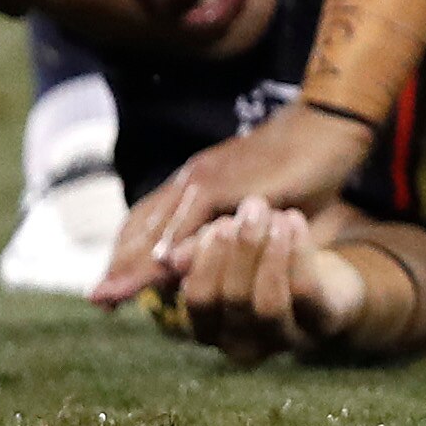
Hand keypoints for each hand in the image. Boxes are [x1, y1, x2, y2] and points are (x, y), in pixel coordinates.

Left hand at [91, 104, 372, 306]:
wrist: (326, 125)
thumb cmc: (299, 165)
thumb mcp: (258, 204)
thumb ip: (234, 229)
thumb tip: (221, 258)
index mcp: (196, 183)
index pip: (147, 222)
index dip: (127, 255)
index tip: (111, 288)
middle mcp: (191, 180)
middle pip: (140, 226)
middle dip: (119, 265)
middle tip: (100, 300)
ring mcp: (204, 179)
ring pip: (157, 228)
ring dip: (133, 263)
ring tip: (113, 294)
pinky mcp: (225, 183)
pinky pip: (193, 221)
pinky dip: (175, 245)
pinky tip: (164, 269)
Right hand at [151, 199, 368, 366]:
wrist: (328, 281)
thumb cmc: (264, 265)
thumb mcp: (230, 254)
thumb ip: (200, 253)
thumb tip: (168, 258)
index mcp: (214, 329)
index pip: (200, 302)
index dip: (207, 261)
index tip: (220, 223)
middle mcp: (244, 344)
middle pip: (233, 299)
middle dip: (242, 248)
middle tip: (252, 207)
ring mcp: (285, 340)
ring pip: (268, 303)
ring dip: (269, 252)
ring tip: (276, 216)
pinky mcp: (322, 325)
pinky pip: (306, 292)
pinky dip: (298, 252)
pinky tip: (294, 222)